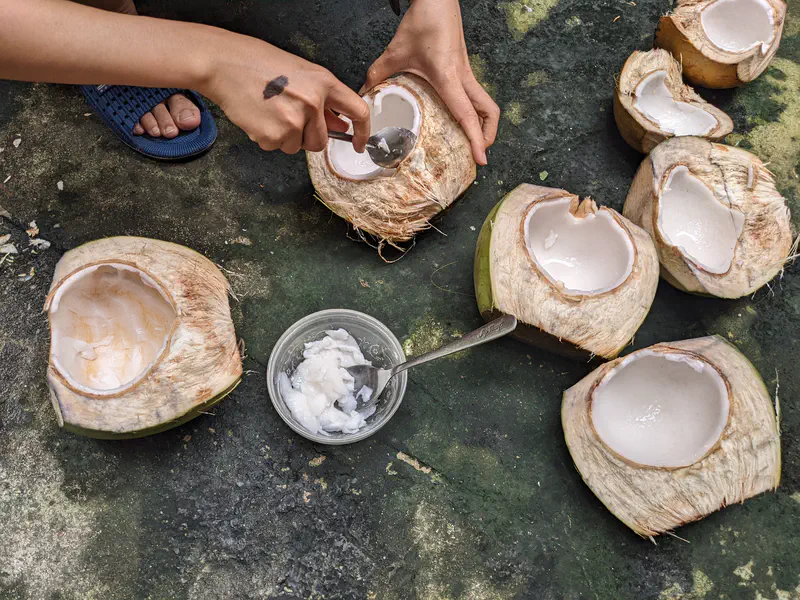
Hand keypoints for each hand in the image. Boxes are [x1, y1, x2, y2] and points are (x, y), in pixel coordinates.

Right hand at [204, 34, 369, 153]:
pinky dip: (267, 137)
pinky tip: (259, 116)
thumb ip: (323, 100)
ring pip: (297, 147)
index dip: (363, 132)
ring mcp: (293, 122)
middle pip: (321, 141)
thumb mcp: (301, 74)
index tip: (359, 144)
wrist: (225, 64)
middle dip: (308, 137)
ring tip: (269, 111)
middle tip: (288, 117)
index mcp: (324, 83)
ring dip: (285, 137)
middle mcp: (313, 103)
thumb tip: (339, 125)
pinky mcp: (274, 136)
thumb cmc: (260, 64)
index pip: (358, 112)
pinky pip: (277, 147)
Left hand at [362, 0, 498, 164]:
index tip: (481, 159)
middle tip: (478, 153)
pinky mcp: (465, 69)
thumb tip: (364, 94)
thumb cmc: (424, 20)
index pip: (468, 114)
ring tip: (474, 139)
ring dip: (486, 123)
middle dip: (489, 135)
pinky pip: (477, 95)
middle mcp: (463, 78)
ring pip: (488, 103)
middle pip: (490, 112)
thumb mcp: (395, 51)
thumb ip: (378, 74)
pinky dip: (476, 111)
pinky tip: (462, 118)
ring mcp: (467, 73)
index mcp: (449, 78)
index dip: (477, 139)